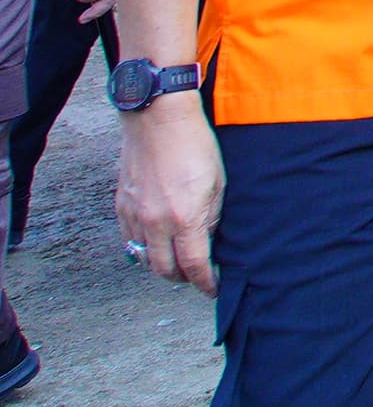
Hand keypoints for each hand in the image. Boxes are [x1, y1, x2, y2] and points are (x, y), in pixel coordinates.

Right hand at [116, 95, 223, 294]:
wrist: (158, 119)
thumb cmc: (195, 145)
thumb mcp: (218, 182)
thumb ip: (211, 216)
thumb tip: (207, 239)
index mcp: (184, 217)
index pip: (194, 264)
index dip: (204, 282)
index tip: (211, 287)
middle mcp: (155, 222)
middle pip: (163, 269)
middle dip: (181, 278)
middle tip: (194, 276)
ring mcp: (134, 214)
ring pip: (143, 257)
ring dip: (160, 264)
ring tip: (175, 261)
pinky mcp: (121, 204)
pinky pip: (129, 238)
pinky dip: (142, 247)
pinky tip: (155, 242)